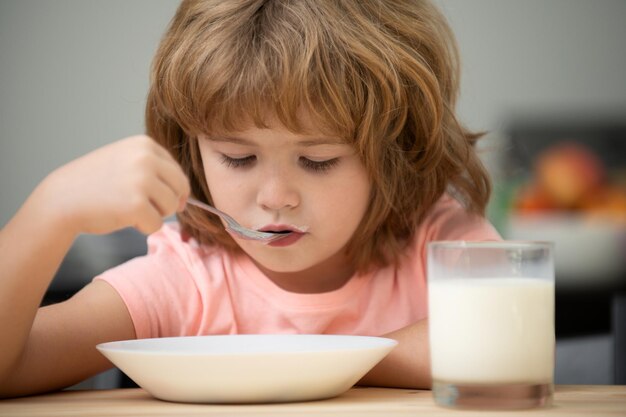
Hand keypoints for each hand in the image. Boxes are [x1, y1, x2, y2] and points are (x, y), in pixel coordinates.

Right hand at [36, 135, 189, 235]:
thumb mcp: (126, 160)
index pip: (177, 171)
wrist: (62, 199)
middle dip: (168, 202)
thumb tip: (186, 194)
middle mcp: (146, 158)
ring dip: (155, 214)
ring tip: (132, 210)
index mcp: (145, 144)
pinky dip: (145, 227)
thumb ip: (154, 168)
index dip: (172, 189)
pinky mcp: (137, 205)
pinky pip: (158, 224)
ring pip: (171, 207)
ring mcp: (142, 180)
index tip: (155, 197)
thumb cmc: (96, 183)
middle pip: (180, 188)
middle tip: (147, 208)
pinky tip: (125, 219)